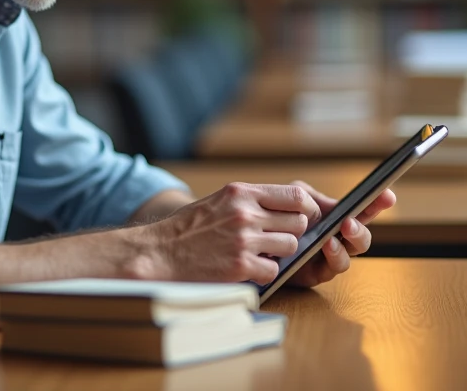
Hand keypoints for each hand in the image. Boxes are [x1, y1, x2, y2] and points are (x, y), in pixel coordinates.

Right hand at [135, 183, 322, 284]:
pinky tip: (246, 269)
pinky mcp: (240, 266)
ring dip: (279, 254)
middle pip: (298, 223)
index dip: (308, 209)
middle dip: (292, 233)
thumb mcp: (219, 201)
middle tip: (277, 240)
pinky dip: (263, 273)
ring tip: (258, 254)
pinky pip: (272, 271)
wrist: (158, 253)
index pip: (296, 196)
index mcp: (240, 192)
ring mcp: (243, 240)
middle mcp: (245, 213)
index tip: (307, 218)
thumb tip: (290, 207)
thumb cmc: (188, 228)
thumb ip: (251, 201)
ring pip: (289, 247)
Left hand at [285, 182, 395, 287]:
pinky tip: (327, 244)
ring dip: (348, 243)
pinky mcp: (317, 274)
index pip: (362, 211)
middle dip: (361, 228)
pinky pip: (332, 268)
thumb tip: (330, 207)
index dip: (377, 203)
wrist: (256, 239)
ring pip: (351, 254)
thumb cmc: (277, 217)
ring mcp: (329, 258)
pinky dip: (334, 256)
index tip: (388, 195)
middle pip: (362, 237)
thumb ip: (311, 198)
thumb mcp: (294, 199)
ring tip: (340, 230)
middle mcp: (338, 239)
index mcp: (336, 218)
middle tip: (350, 221)